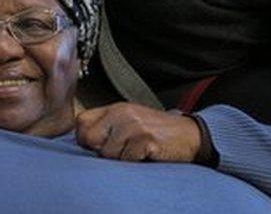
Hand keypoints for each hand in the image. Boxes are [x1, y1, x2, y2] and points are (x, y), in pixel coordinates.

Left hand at [75, 102, 200, 162]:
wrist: (188, 134)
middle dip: (100, 150)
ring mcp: (134, 125)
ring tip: (136, 151)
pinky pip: (126, 159)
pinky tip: (145, 154)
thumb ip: (107, 127)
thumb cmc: (156, 132)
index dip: (85, 138)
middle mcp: (122, 113)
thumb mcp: (129, 121)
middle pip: (89, 138)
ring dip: (120, 158)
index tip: (99, 145)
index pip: (81, 122)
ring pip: (107, 153)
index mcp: (115, 108)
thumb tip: (83, 141)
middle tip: (120, 150)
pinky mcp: (145, 139)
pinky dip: (134, 162)